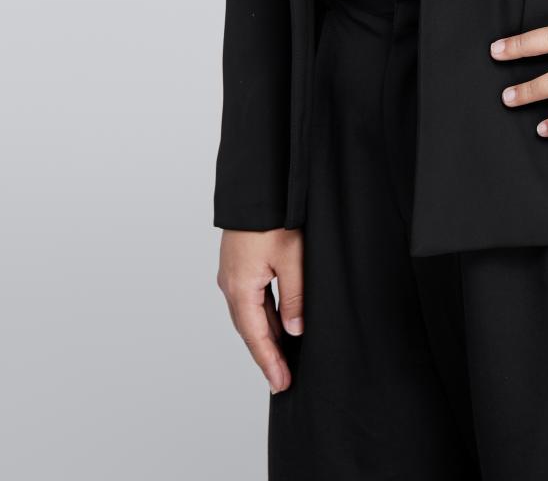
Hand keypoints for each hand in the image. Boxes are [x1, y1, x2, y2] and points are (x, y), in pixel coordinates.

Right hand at [217, 226, 303, 394]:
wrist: (256, 186)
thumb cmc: (273, 218)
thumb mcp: (292, 258)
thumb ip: (294, 297)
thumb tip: (294, 331)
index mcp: (241, 288)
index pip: (257, 337)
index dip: (270, 362)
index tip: (281, 384)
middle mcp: (231, 285)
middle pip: (250, 330)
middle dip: (266, 355)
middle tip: (282, 379)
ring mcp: (232, 274)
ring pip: (250, 315)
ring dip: (265, 336)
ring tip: (283, 357)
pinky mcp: (238, 264)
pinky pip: (251, 299)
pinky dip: (264, 316)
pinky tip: (278, 322)